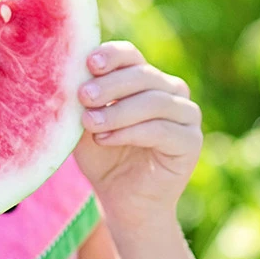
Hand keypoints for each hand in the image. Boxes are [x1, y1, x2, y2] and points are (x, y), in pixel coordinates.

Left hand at [74, 41, 202, 230]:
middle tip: (82, 96)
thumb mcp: (86, 126)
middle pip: (143, 75)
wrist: (122, 202)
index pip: (131, 56)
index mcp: (145, 80)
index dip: (111, 56)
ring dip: (117, 112)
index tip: (88, 63)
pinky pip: (162, 129)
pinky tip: (105, 139)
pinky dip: (131, 132)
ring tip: (90, 124)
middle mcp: (170, 91)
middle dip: (110, 85)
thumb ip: (83, 102)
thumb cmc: (103, 160)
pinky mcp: (191, 141)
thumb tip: (68, 75)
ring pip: (153, 101)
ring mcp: (185, 115)